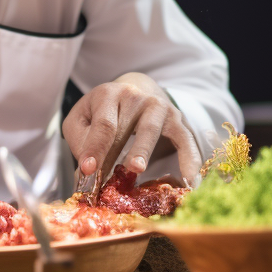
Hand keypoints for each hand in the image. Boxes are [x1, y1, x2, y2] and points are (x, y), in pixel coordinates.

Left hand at [62, 73, 201, 187]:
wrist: (136, 90)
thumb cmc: (103, 112)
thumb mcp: (82, 119)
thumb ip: (81, 142)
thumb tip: (85, 174)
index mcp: (107, 95)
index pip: (102, 124)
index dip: (94, 148)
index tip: (87, 170)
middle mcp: (134, 97)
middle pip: (125, 128)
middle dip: (114, 156)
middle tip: (107, 180)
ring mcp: (158, 107)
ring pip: (151, 130)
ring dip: (143, 150)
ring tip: (137, 169)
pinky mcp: (177, 120)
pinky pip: (185, 140)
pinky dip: (189, 160)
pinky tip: (189, 181)